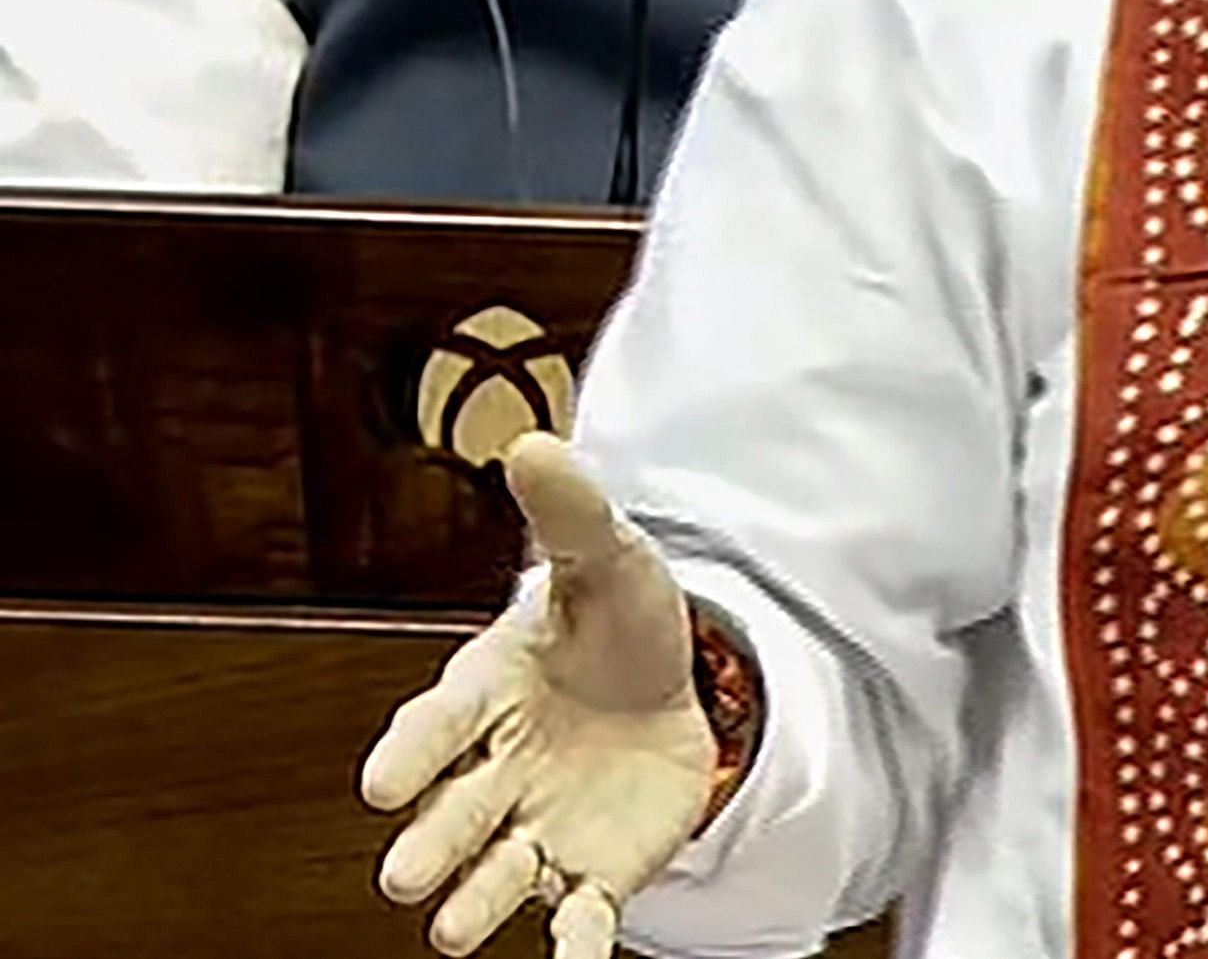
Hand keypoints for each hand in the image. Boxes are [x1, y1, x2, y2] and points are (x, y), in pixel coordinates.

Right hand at [361, 433, 721, 958]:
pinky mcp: (593, 869)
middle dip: (429, 843)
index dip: (412, 750)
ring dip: (473, 902)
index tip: (381, 781)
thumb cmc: (620, 625)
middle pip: (453, 811)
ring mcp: (539, 826)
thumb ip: (571, 513)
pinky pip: (579, 915)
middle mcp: (496, 770)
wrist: (683, 684)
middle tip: (404, 875)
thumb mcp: (611, 560)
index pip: (439, 722)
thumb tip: (537, 441)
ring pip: (496, 874)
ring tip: (451, 931)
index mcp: (487, 693)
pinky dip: (573, 944)